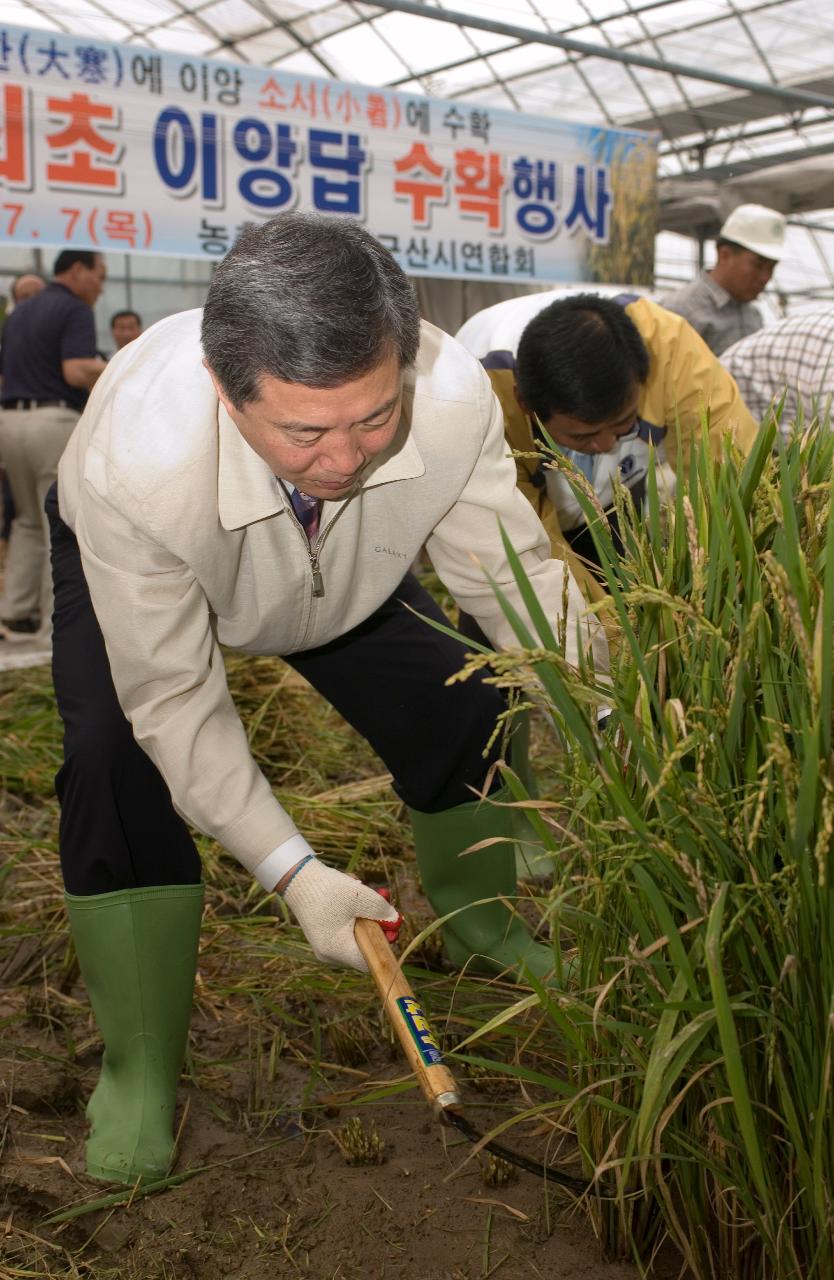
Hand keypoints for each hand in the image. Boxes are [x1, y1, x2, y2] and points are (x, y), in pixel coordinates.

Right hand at [282, 860, 400, 970]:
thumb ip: (382, 911)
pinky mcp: (322, 935)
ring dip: (366, 915)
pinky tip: (353, 894)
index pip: (369, 961)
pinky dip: (353, 915)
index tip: (391, 927)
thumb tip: (397, 921)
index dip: (385, 946)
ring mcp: (324, 946)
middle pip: (364, 947)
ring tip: (365, 890)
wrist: (297, 878)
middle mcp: (329, 954)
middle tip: (384, 903)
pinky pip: (345, 930)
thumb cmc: (329, 890)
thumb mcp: (361, 897)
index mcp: (337, 951)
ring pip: (355, 936)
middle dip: (377, 923)